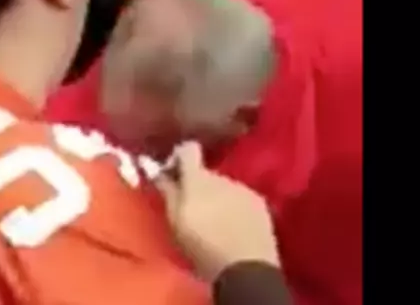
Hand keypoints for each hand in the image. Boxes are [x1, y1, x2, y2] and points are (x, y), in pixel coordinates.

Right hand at [155, 142, 279, 280]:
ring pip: (224, 187)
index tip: (172, 176)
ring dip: (216, 198)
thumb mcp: (176, 223)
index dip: (179, 158)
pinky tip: (233, 229)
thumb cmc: (203, 248)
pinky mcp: (260, 204)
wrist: (246, 271)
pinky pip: (241, 198)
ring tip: (214, 224)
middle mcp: (222, 177)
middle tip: (192, 212)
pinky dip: (235, 207)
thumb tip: (159, 172)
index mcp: (198, 179)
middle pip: (206, 173)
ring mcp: (244, 189)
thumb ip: (168, 193)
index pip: (188, 149)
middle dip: (197, 187)